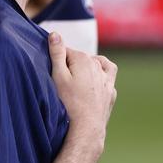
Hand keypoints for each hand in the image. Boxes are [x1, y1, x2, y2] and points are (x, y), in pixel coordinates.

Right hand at [48, 32, 117, 150]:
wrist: (86, 128)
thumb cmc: (68, 103)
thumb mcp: (58, 76)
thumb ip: (57, 54)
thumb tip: (55, 34)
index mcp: (84, 59)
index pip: (66, 51)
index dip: (57, 59)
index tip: (52, 71)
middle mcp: (98, 66)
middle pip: (81, 58)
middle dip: (71, 63)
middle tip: (60, 80)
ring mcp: (107, 80)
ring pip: (97, 64)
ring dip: (88, 66)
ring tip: (77, 78)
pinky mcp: (111, 93)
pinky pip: (108, 78)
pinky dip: (101, 77)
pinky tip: (93, 84)